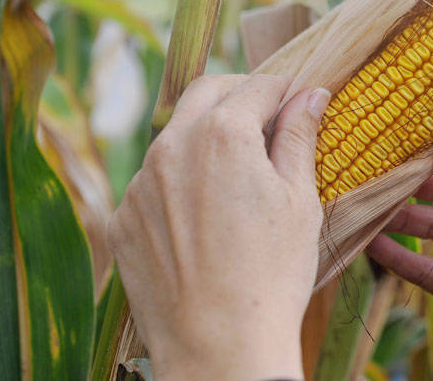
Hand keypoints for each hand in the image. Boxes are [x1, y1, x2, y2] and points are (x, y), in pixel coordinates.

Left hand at [107, 74, 329, 379]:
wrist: (219, 346)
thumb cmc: (272, 273)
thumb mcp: (299, 200)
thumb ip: (299, 137)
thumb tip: (310, 94)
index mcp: (222, 134)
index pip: (259, 85)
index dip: (286, 87)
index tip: (301, 99)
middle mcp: (171, 147)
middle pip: (207, 93)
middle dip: (240, 96)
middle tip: (269, 119)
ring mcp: (139, 184)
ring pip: (175, 137)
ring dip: (206, 138)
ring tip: (239, 176)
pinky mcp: (122, 219)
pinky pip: (153, 182)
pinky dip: (180, 181)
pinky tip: (206, 217)